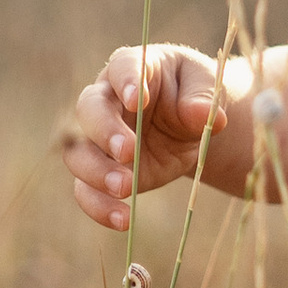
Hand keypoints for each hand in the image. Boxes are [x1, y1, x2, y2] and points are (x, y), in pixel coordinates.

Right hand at [64, 44, 224, 229]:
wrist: (191, 126)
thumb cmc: (195, 95)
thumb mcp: (209, 88)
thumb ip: (203, 99)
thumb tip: (201, 115)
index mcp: (133, 69)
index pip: (123, 68)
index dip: (127, 82)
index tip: (139, 99)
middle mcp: (107, 101)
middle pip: (89, 110)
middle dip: (104, 131)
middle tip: (127, 152)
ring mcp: (100, 138)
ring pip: (78, 153)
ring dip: (96, 172)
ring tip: (125, 188)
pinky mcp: (104, 171)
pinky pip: (87, 190)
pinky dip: (98, 206)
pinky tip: (122, 220)